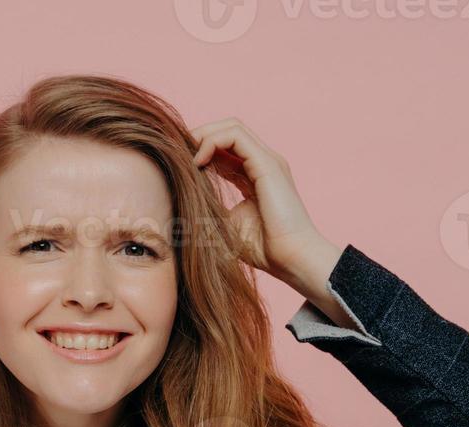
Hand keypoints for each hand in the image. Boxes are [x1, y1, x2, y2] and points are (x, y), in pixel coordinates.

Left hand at [189, 117, 333, 282]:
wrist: (291, 258)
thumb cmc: (263, 249)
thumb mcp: (225, 225)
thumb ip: (209, 207)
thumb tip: (180, 201)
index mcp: (253, 176)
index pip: (224, 149)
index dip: (198, 150)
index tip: (177, 164)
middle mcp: (262, 163)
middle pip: (227, 131)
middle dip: (199, 136)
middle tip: (176, 154)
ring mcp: (267, 160)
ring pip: (231, 127)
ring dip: (203, 135)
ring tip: (185, 155)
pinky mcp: (268, 163)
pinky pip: (235, 136)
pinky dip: (212, 142)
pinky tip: (198, 162)